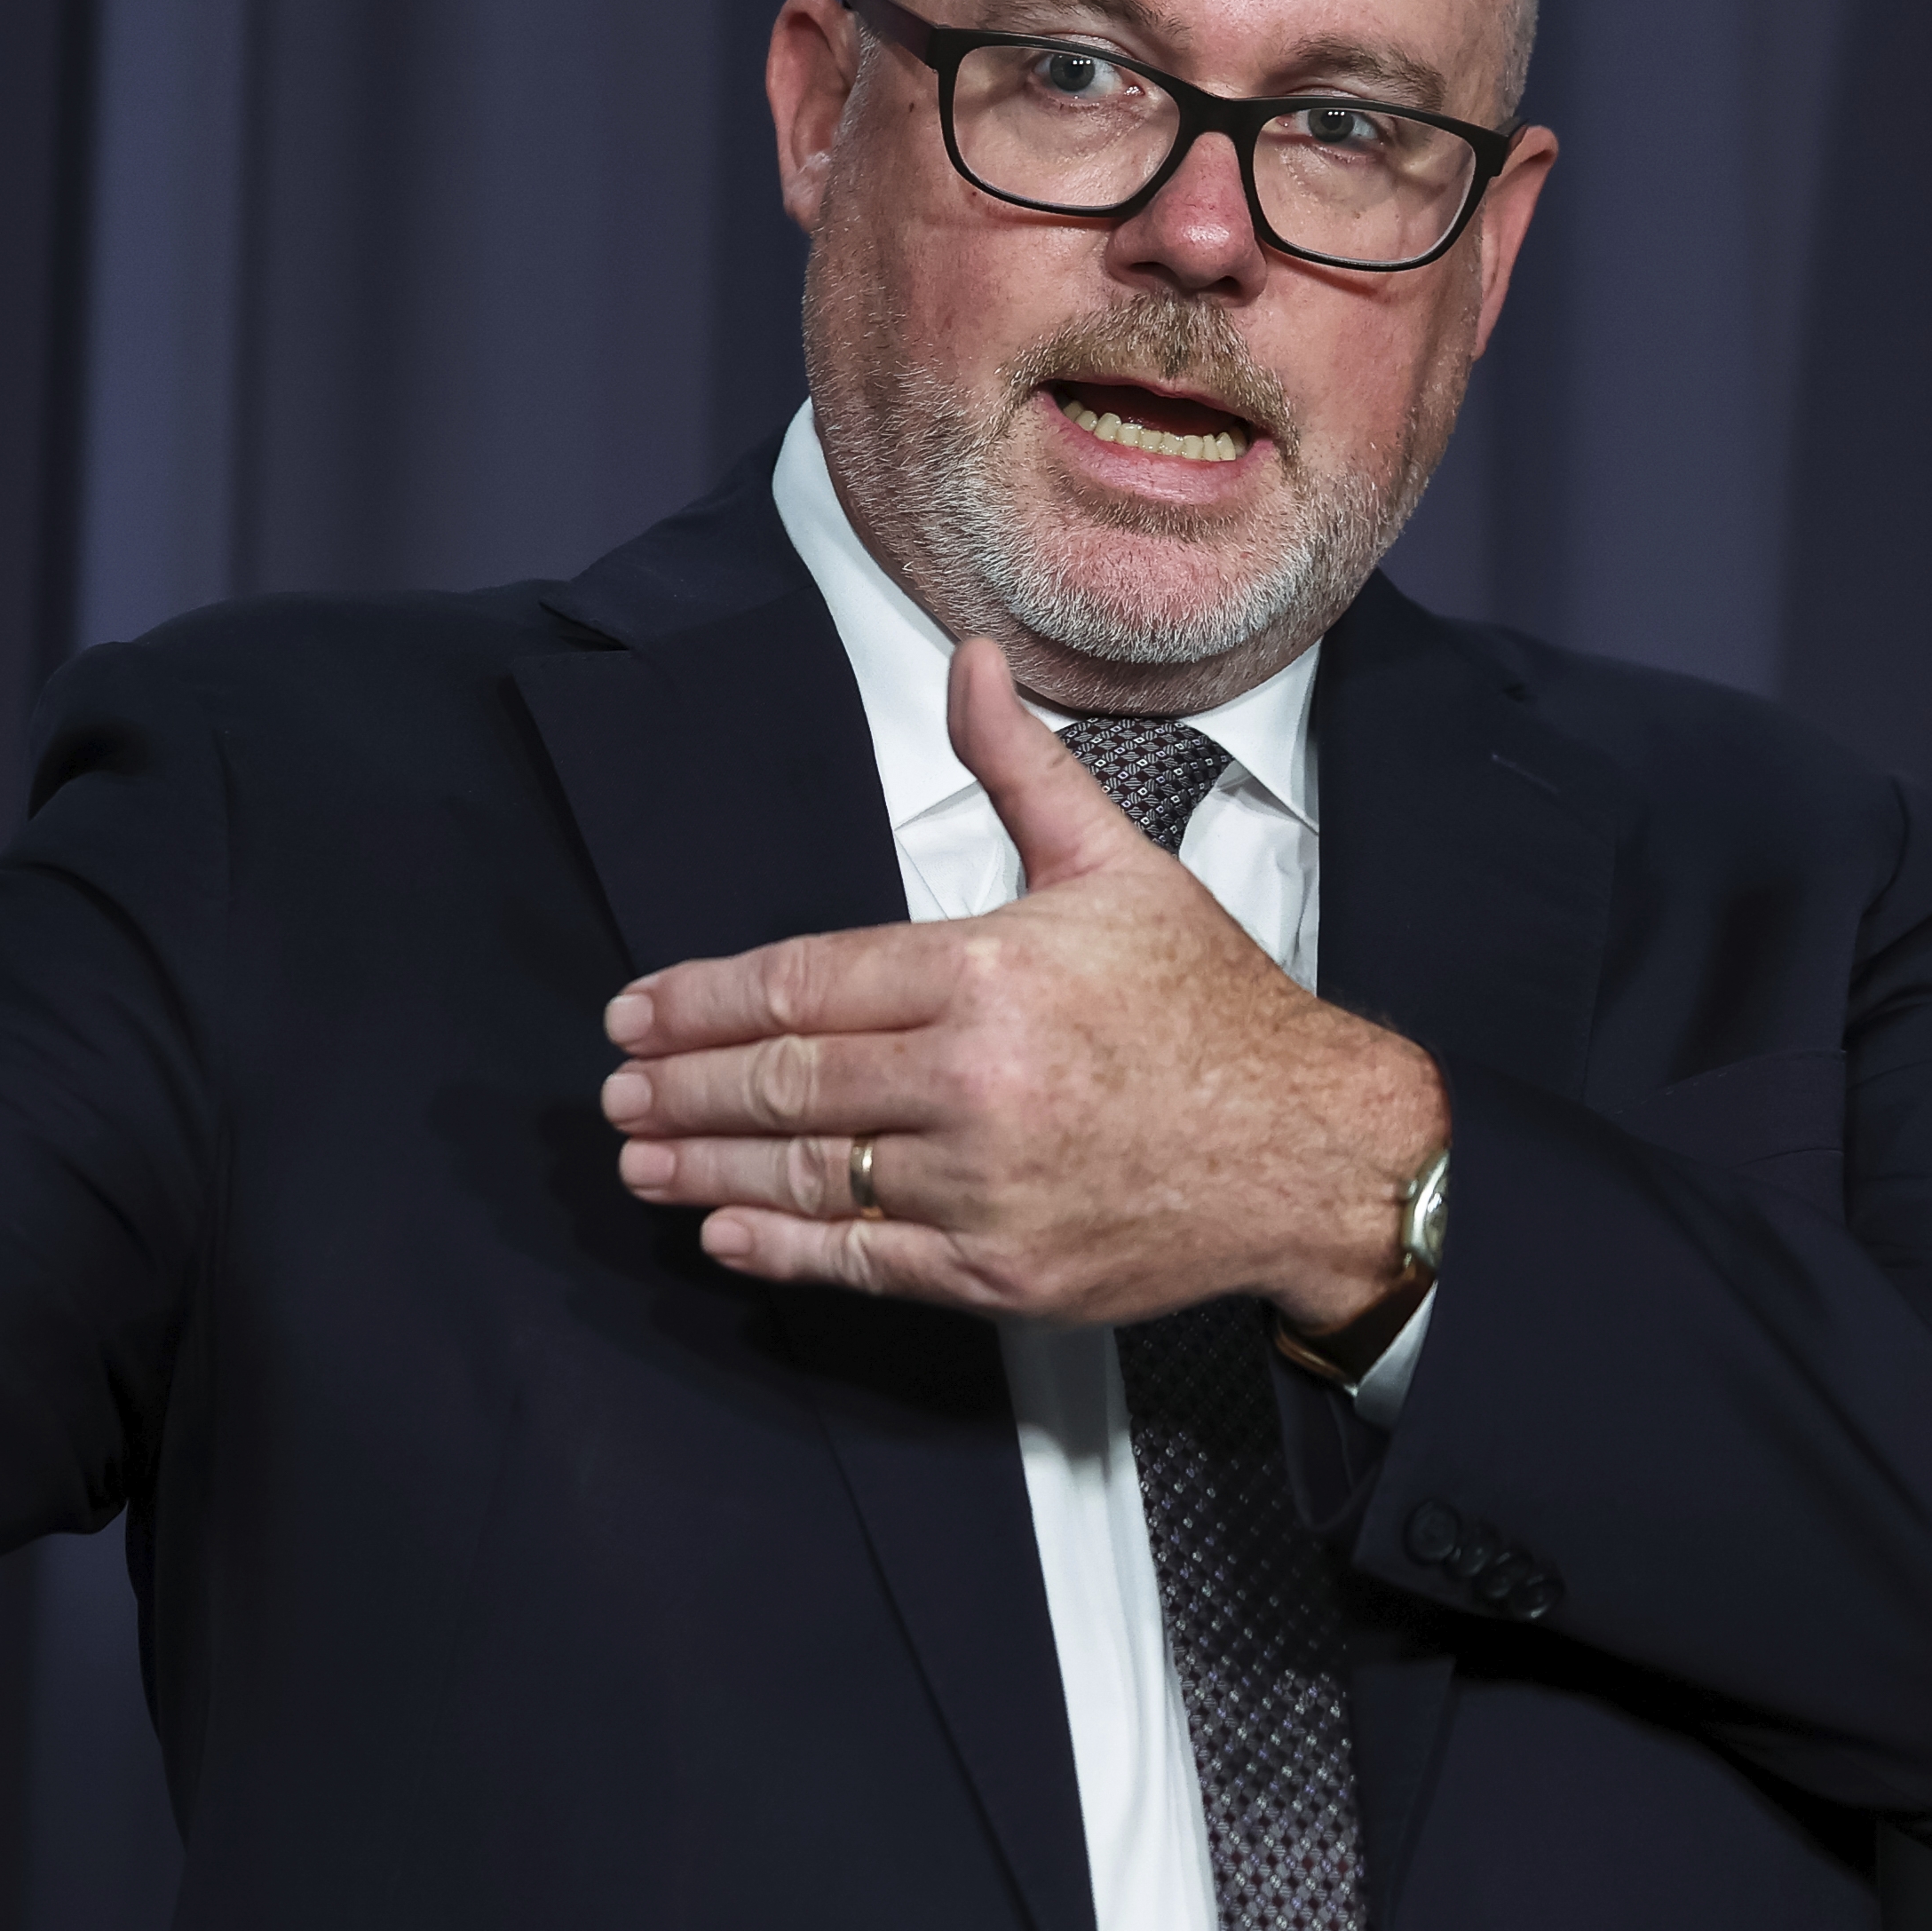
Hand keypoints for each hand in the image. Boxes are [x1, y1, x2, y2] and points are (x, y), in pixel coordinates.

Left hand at [598, 639, 1444, 1327]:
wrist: (1313, 1150)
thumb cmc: (1213, 1008)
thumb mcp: (1116, 866)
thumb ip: (1017, 767)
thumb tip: (967, 659)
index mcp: (987, 973)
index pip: (803, 985)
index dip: (703, 1001)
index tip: (637, 1010)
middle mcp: (975, 1081)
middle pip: (786, 1082)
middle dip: (683, 1086)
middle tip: (617, 1090)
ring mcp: (985, 1186)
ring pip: (809, 1174)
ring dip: (706, 1170)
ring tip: (642, 1161)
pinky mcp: (1002, 1271)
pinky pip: (864, 1261)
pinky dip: (782, 1248)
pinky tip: (724, 1233)